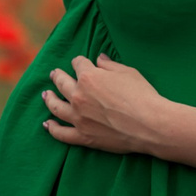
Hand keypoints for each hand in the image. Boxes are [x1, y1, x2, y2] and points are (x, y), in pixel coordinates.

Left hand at [42, 53, 164, 155]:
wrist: (150, 124)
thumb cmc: (142, 95)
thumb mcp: (128, 72)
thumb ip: (110, 65)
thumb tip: (100, 58)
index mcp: (88, 77)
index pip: (78, 64)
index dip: (79, 62)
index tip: (80, 62)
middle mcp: (78, 96)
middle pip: (62, 83)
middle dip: (57, 76)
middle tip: (54, 74)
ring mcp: (78, 117)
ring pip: (55, 106)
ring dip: (49, 99)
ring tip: (46, 95)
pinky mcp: (83, 136)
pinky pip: (62, 133)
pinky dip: (52, 129)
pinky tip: (47, 124)